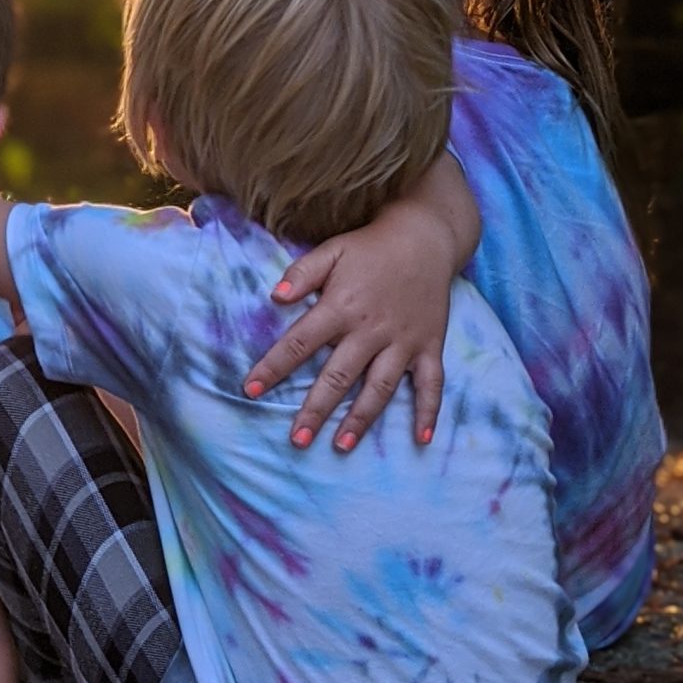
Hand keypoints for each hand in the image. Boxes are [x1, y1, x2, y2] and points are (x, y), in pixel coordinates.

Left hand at [243, 197, 457, 453]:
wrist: (425, 237)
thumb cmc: (370, 247)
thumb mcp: (332, 250)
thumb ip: (302, 273)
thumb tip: (274, 297)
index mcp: (341, 307)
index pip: (299, 343)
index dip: (273, 368)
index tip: (251, 391)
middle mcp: (371, 330)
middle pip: (338, 376)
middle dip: (316, 410)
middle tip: (297, 440)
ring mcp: (403, 341)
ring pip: (380, 387)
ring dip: (362, 419)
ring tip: (341, 446)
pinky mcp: (429, 346)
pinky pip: (431, 384)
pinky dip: (428, 411)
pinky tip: (422, 439)